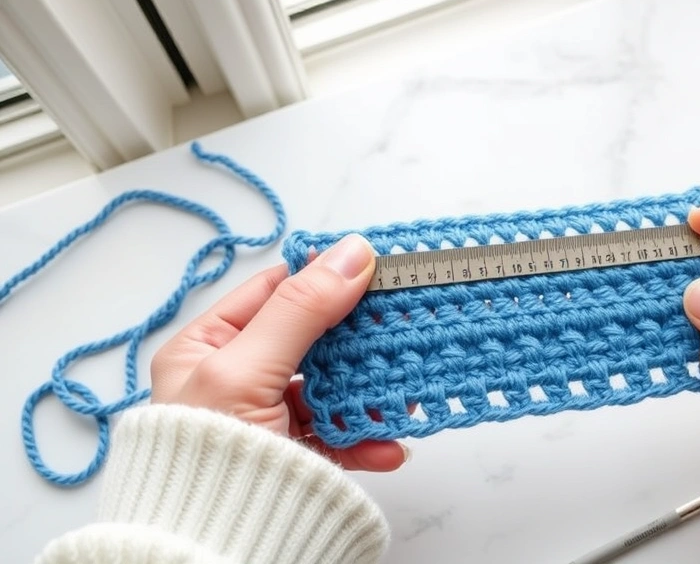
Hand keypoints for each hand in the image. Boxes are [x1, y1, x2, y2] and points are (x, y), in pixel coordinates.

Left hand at [150, 234, 407, 471]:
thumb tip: (351, 253)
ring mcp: (267, 419)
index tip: (372, 266)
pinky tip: (391, 444)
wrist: (212, 548)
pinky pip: (338, 436)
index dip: (322, 276)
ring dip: (370, 392)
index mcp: (206, 346)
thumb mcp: (247, 370)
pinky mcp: (293, 457)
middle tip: (402, 323)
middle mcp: (235, 378)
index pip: (273, 292)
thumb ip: (301, 311)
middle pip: (312, 340)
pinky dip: (367, 439)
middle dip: (358, 339)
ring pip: (332, 389)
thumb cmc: (205, 460)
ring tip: (406, 390)